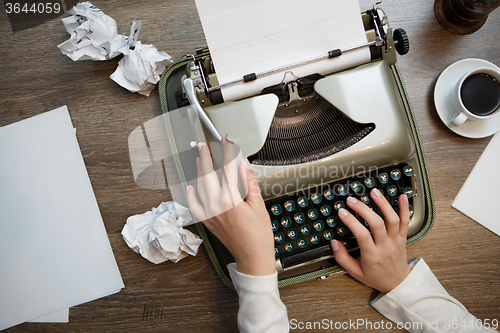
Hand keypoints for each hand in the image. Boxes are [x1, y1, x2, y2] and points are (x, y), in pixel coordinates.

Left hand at [186, 136, 275, 275]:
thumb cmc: (259, 236)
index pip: (228, 169)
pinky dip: (192, 195)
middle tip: (204, 143)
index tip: (226, 140)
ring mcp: (209, 214)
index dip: (227, 151)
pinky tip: (191, 186)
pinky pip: (195, 206)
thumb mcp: (259, 206)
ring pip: (200, 187)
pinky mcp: (207, 221)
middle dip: (206, 156)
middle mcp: (216, 206)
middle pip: (208, 174)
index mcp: (231, 200)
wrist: (252, 258)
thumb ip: (249, 183)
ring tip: (199, 158)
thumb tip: (244, 164)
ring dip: (199, 171)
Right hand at [331, 188, 410, 293]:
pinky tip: (402, 196)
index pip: (362, 235)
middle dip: (363, 209)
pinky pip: (406, 221)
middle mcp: (385, 246)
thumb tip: (334, 243)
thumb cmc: (376, 277)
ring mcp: (395, 241)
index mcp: (372, 256)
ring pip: (392, 220)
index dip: (351, 222)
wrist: (398, 284)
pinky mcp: (403, 237)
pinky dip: (405, 208)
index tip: (342, 212)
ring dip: (383, 204)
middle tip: (351, 200)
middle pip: (377, 224)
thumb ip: (342, 258)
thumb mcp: (355, 272)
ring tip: (373, 192)